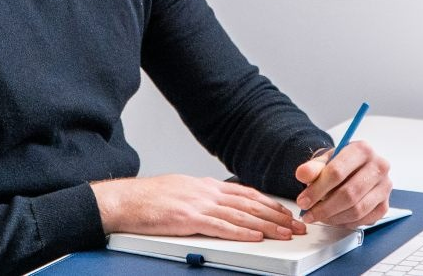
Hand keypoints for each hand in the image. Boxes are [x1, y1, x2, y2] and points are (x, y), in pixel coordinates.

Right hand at [91, 174, 306, 240]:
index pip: (246, 193)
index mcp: (206, 185)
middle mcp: (207, 192)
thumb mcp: (182, 190)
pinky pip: (221, 227)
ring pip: (241, 216)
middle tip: (297, 225)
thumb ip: (203, 198)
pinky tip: (256, 237)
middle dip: (277, 215)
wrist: (126, 200)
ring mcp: (199, 204)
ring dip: (267, 226)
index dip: (269, 203)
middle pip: (250, 204)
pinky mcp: (189, 219)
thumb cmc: (149, 198)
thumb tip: (222, 207)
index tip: (286, 212)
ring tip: (285, 234)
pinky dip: (241, 232)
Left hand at [294, 141, 391, 226]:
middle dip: (324, 208)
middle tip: (308, 214)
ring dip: (334, 218)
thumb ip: (312, 167)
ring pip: (357, 209)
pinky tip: (334, 219)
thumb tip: (302, 174)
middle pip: (349, 193)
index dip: (317, 189)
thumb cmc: (339, 164)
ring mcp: (385, 187)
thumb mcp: (323, 161)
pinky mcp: (385, 204)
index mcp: (362, 149)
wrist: (353, 168)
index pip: (337, 172)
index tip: (303, 201)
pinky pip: (365, 219)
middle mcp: (379, 166)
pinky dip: (346, 222)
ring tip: (318, 217)